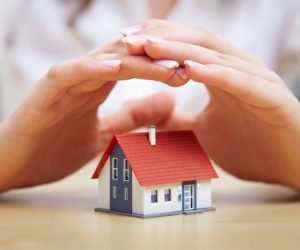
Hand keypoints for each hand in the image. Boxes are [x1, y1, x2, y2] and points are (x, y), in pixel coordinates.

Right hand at [0, 39, 189, 190]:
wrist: (14, 166)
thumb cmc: (54, 148)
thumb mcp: (105, 133)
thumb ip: (132, 117)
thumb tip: (168, 102)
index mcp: (97, 87)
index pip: (134, 69)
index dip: (162, 69)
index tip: (189, 75)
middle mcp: (83, 79)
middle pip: (124, 60)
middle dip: (155, 61)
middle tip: (187, 65)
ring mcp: (63, 84)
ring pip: (102, 61)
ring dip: (134, 61)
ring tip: (164, 63)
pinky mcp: (44, 94)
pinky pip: (69, 74)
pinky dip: (91, 68)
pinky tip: (116, 68)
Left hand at [122, 20, 299, 187]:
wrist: (289, 165)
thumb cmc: (249, 145)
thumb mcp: (200, 132)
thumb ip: (177, 122)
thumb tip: (152, 117)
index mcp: (222, 74)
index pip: (186, 47)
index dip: (157, 40)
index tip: (126, 41)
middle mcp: (238, 69)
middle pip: (196, 42)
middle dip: (161, 38)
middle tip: (128, 37)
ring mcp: (255, 80)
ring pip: (214, 56)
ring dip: (180, 50)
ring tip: (149, 46)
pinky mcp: (270, 96)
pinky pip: (238, 81)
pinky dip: (213, 73)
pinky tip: (189, 69)